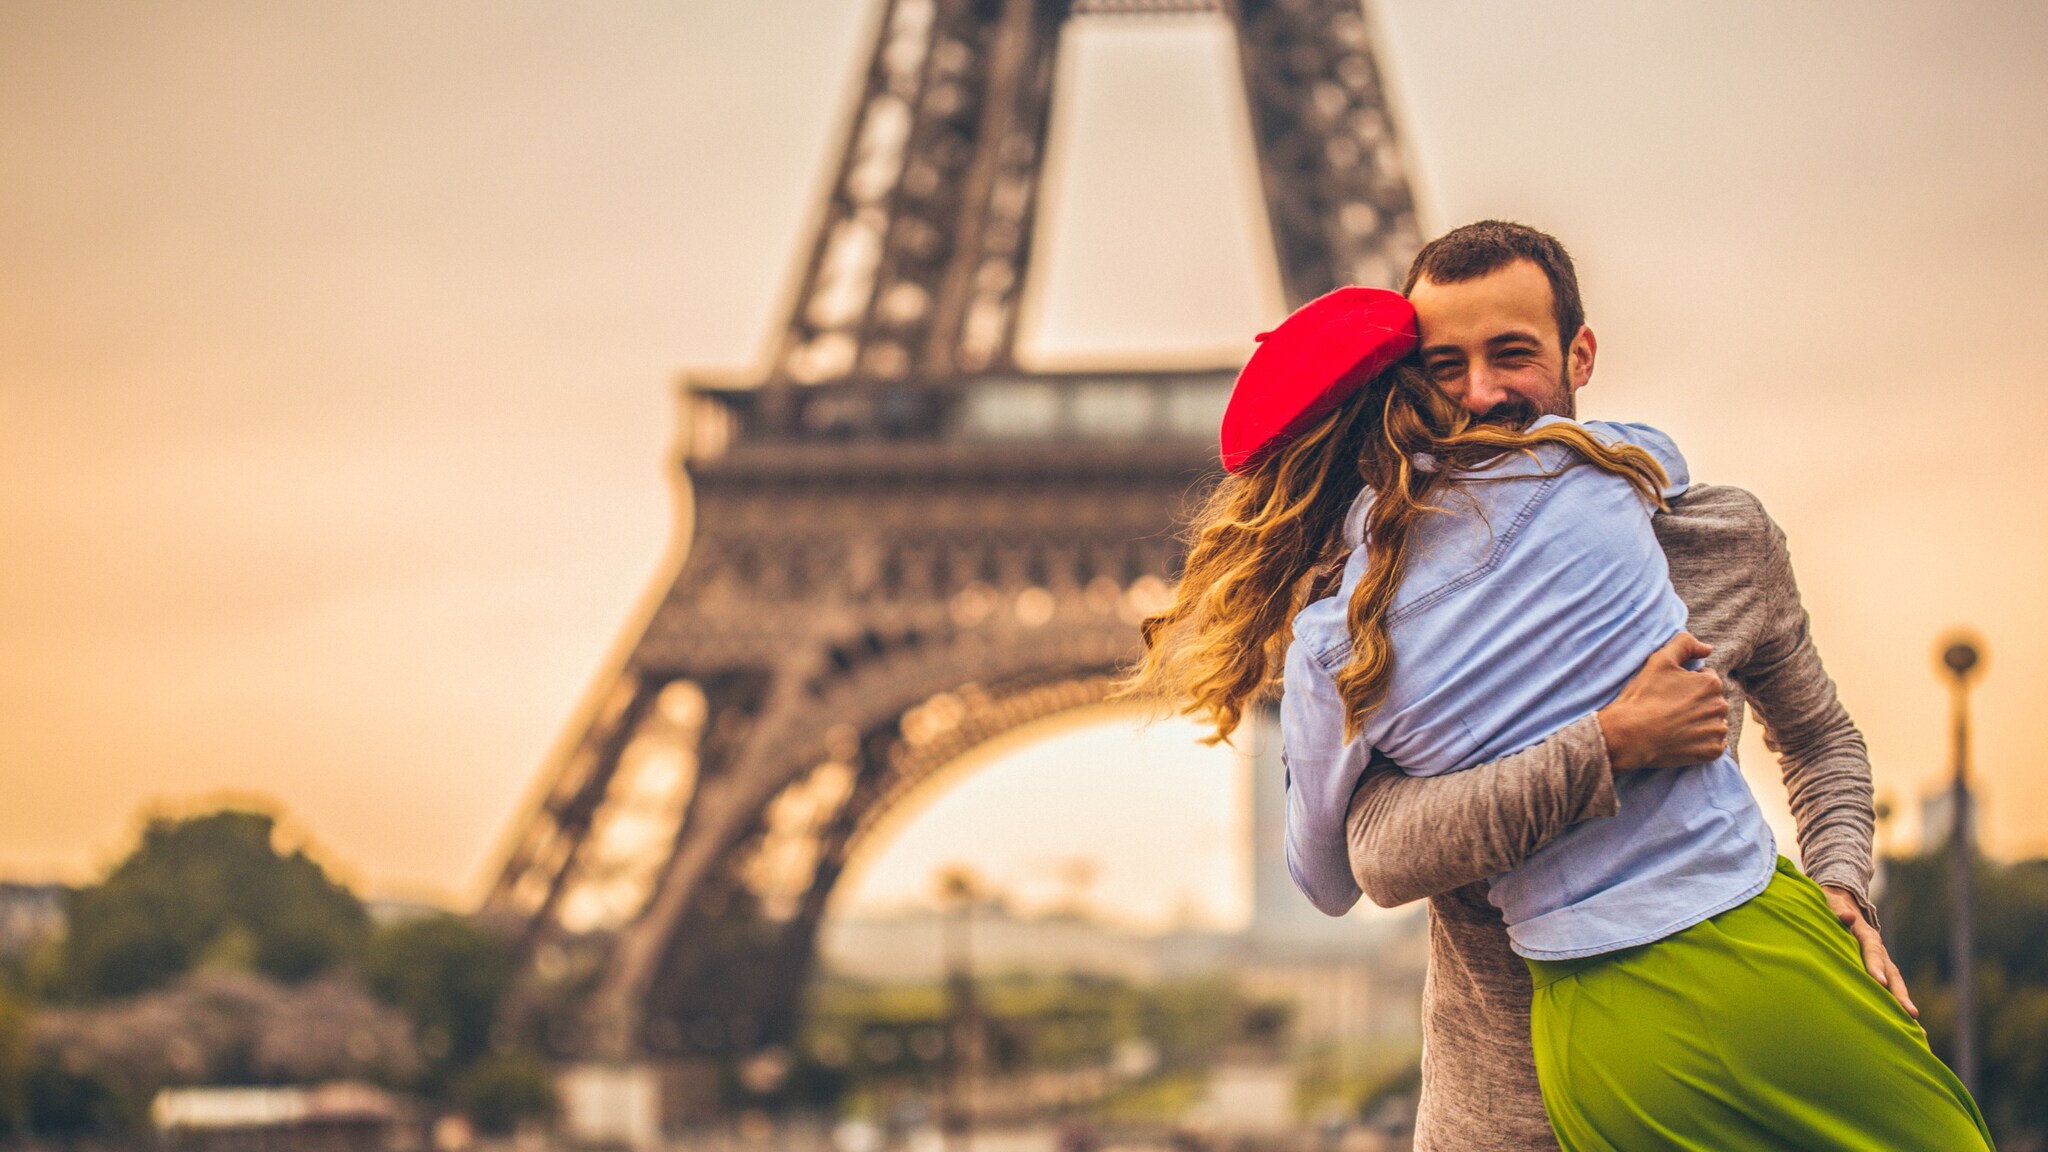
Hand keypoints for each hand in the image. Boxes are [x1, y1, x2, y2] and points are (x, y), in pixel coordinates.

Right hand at [1596, 632, 1728, 771]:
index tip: (1669, 693)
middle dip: (1696, 703)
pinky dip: (1702, 742)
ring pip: (1714, 722)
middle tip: (1669, 709)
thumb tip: (1707, 648)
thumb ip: (1684, 643)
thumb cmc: (1643, 697)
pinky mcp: (1712, 752)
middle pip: (1711, 701)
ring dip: (1700, 722)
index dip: (1686, 684)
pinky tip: (1682, 739)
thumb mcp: (1659, 660)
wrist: (1629, 735)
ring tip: (1675, 725)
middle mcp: (1720, 706)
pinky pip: (1714, 743)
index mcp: (1711, 683)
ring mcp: (1717, 731)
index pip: (1706, 679)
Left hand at [1823, 885, 1918, 1018]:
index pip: (1871, 950)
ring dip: (1904, 1004)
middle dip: (1900, 994)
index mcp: (1865, 934)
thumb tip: (1846, 916)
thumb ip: (1837, 911)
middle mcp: (1878, 950)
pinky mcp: (1880, 971)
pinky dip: (1898, 1007)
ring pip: (1896, 984)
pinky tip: (1909, 1028)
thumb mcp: (1832, 904)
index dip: (1876, 966)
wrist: (1843, 904)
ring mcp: (1882, 961)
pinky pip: (1891, 990)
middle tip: (1910, 1014)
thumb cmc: (1832, 907)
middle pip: (1892, 973)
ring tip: (1917, 1028)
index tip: (1879, 982)